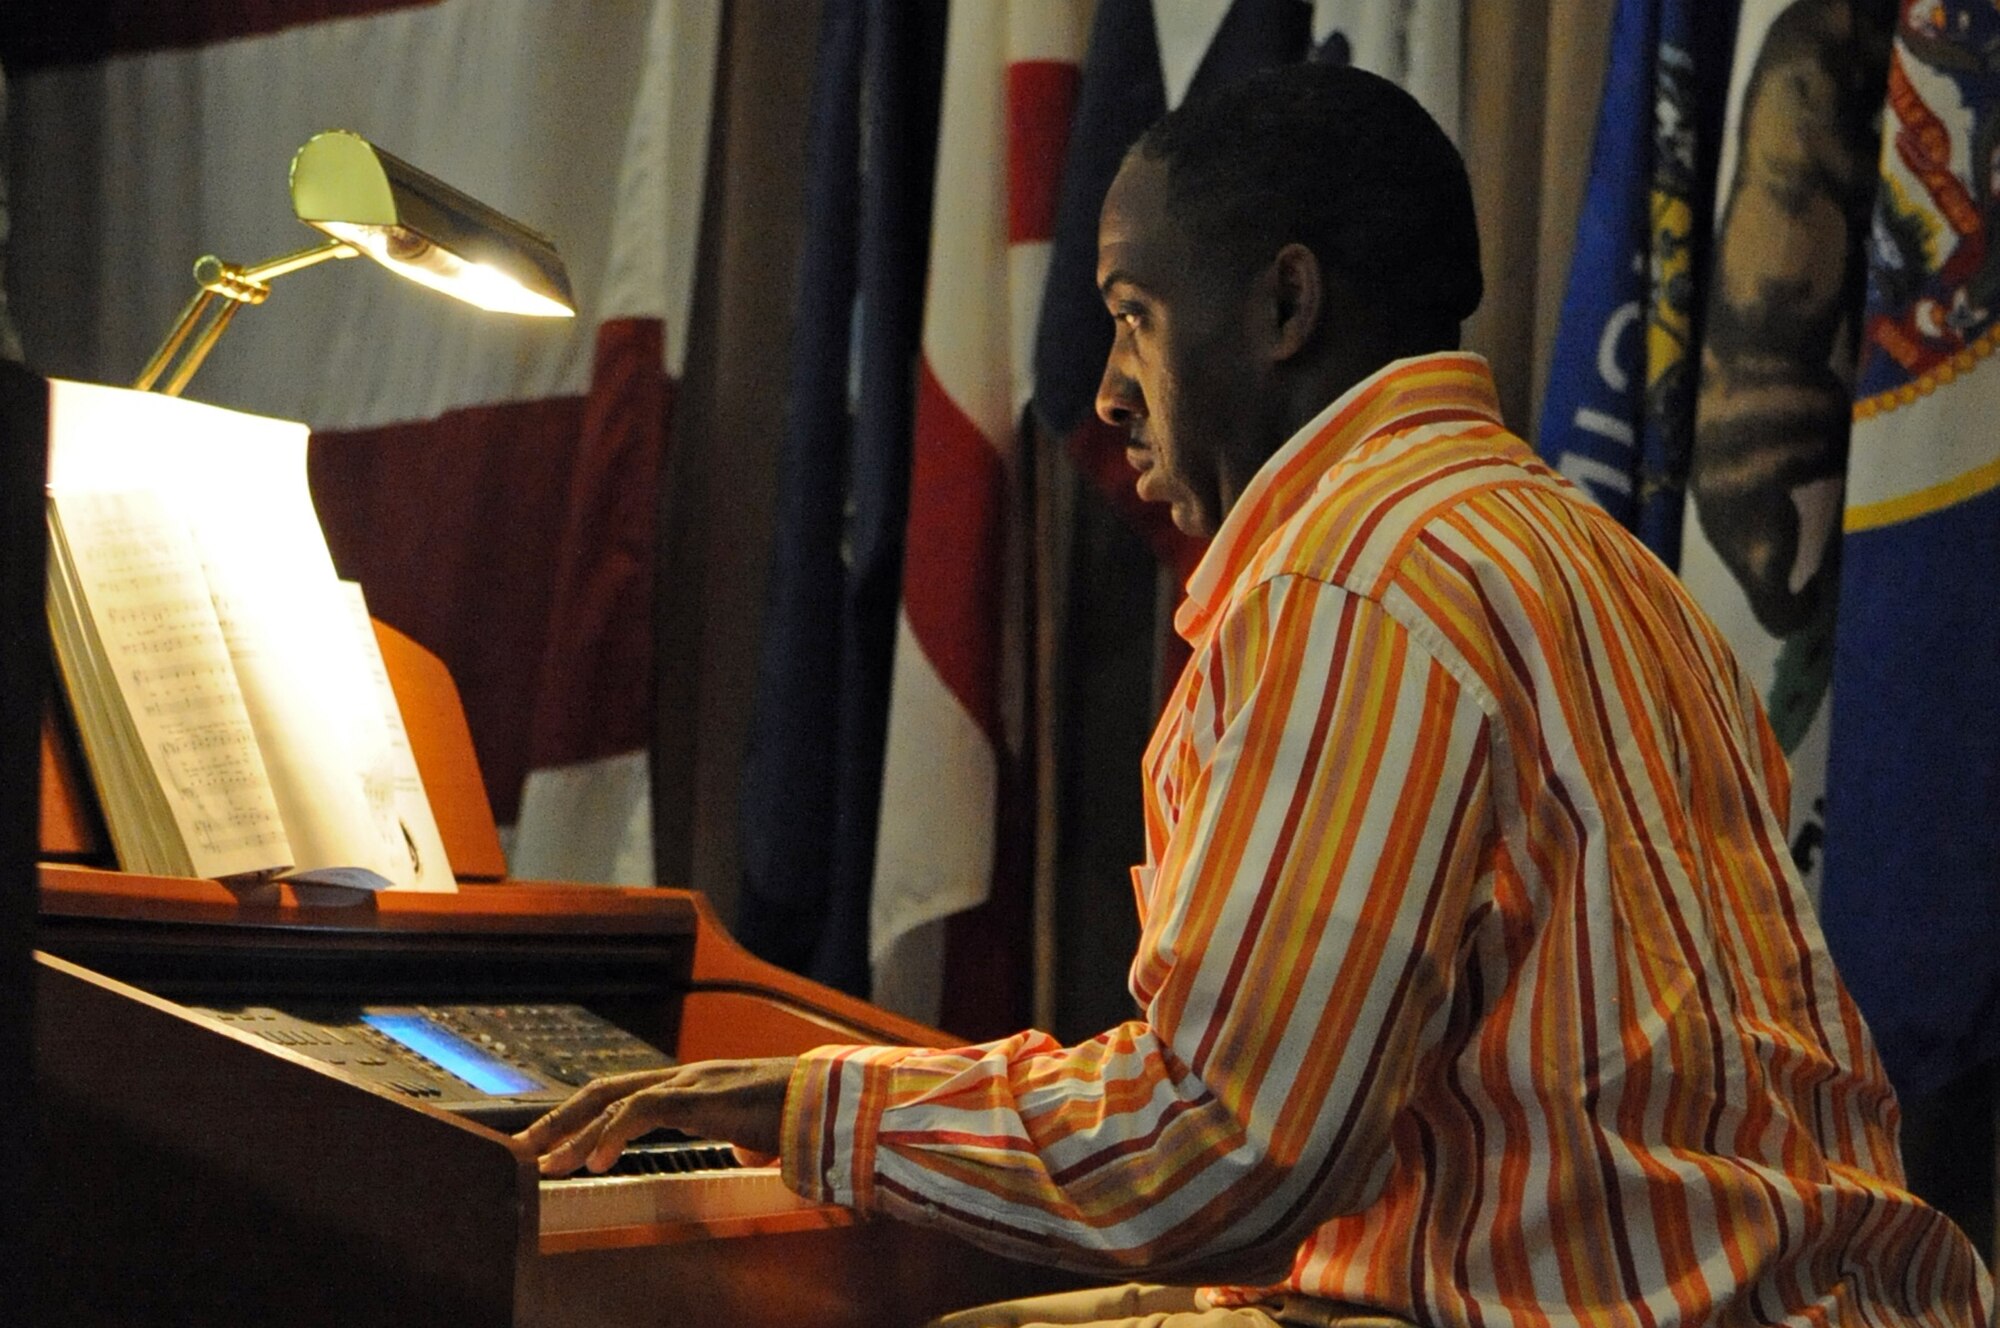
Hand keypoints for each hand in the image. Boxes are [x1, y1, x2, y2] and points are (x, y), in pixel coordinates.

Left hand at [515, 1056, 797, 1176]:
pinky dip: (612, 1135)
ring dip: (575, 1134)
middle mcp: (684, 1077)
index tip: (553, 1143)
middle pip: (604, 1090)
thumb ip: (746, 1140)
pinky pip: (643, 1111)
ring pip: (614, 1100)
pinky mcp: (700, 1096)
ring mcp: (690, 1083)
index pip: (624, 1094)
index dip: (584, 1116)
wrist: (832, 1099)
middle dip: (559, 1120)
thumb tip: (747, 1154)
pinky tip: (597, 1162)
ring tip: (547, 1165)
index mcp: (693, 1085)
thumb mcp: (763, 1132)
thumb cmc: (801, 1115)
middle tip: (523, 1148)